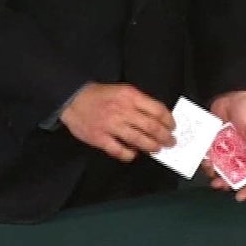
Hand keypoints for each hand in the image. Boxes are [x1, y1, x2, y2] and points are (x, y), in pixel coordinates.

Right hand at [60, 82, 175, 161]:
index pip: (157, 110)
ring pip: (138, 140)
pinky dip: (130, 155)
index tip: (172, 127)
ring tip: (157, 150)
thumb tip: (158, 119)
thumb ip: (139, 103)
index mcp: (130, 96)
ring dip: (152, 147)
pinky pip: (119, 151)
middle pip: (151, 127)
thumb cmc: (100, 96)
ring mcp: (110, 125)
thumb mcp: (123, 91)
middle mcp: (122, 110)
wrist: (73, 99)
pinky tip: (134, 154)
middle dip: (164, 137)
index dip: (168, 121)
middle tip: (170, 142)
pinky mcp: (100, 138)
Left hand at [201, 90, 245, 200]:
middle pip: (235, 175)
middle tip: (218, 186)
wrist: (232, 94)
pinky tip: (204, 160)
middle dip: (226, 183)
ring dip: (215, 173)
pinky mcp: (215, 142)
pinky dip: (206, 160)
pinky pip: (210, 156)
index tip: (239, 197)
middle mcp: (242, 155)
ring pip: (221, 168)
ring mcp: (227, 149)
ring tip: (210, 172)